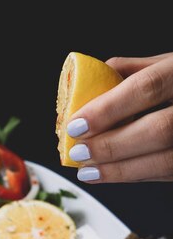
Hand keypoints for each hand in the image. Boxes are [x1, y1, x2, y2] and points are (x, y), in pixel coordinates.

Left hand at [66, 52, 172, 182]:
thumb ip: (132, 71)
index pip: (147, 87)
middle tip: (79, 152)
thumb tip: (87, 84)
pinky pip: (171, 173)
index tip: (76, 125)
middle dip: (112, 145)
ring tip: (89, 171)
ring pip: (168, 160)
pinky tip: (113, 174)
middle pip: (160, 129)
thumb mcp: (169, 62)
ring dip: (121, 170)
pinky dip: (138, 176)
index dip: (109, 109)